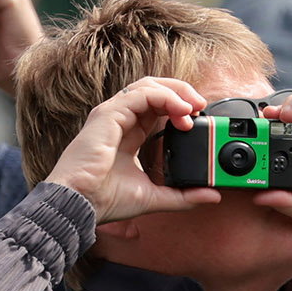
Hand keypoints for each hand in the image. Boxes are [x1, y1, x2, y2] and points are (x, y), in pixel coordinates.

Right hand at [42, 77, 219, 222]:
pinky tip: (180, 110)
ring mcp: (111, 114)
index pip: (156, 106)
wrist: (79, 205)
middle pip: (153, 89)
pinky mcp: (108, 115)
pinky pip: (141, 93)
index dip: (178, 108)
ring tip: (193, 106)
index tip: (196, 122)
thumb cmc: (103, 200)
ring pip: (148, 85)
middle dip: (181, 93)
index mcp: (127, 134)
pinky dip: (164, 97)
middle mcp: (118, 119)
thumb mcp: (153, 197)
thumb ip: (182, 195)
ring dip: (175, 92)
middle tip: (200, 106)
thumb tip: (212, 196)